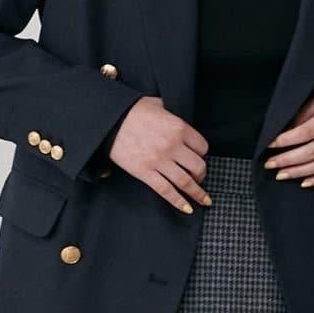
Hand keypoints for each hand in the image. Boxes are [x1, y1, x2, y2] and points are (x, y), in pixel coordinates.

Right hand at [109, 95, 211, 213]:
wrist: (110, 120)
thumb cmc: (132, 110)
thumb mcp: (158, 104)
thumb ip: (172, 113)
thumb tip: (176, 117)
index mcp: (179, 128)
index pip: (202, 147)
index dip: (202, 154)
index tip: (198, 157)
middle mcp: (172, 146)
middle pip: (198, 166)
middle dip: (201, 175)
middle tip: (199, 178)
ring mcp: (159, 161)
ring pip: (186, 182)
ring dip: (197, 193)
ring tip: (203, 200)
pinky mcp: (145, 173)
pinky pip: (167, 191)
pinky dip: (179, 202)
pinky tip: (188, 209)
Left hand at [263, 87, 313, 184]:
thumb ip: (306, 112)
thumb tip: (285, 130)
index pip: (305, 132)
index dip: (286, 140)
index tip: (269, 145)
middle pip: (311, 152)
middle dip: (287, 160)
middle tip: (269, 164)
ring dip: (299, 173)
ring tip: (281, 175)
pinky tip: (304, 182)